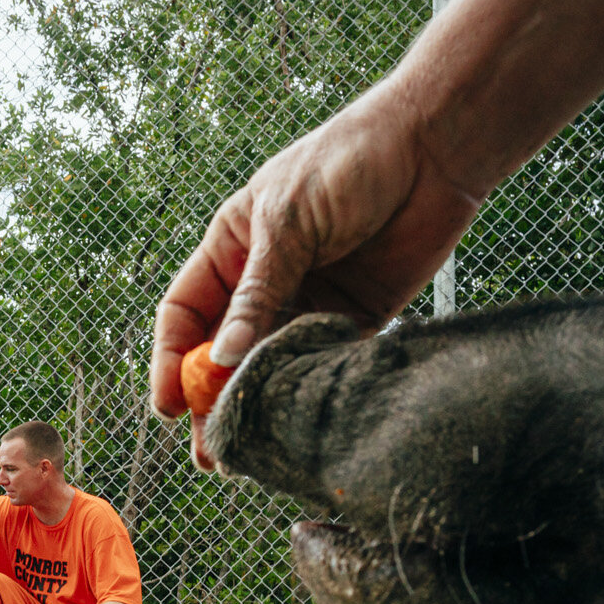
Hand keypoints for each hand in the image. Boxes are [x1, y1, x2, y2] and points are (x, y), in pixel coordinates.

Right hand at [149, 79, 482, 467]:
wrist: (434, 149)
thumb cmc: (348, 161)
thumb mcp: (288, 222)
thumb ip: (257, 294)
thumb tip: (219, 360)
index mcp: (231, 249)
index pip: (184, 314)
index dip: (171, 361)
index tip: (169, 405)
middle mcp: (265, 282)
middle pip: (224, 353)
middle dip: (214, 402)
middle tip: (213, 452)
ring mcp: (310, 303)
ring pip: (272, 368)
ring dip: (262, 408)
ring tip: (253, 454)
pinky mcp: (357, 319)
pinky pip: (323, 365)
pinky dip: (309, 394)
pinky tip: (301, 423)